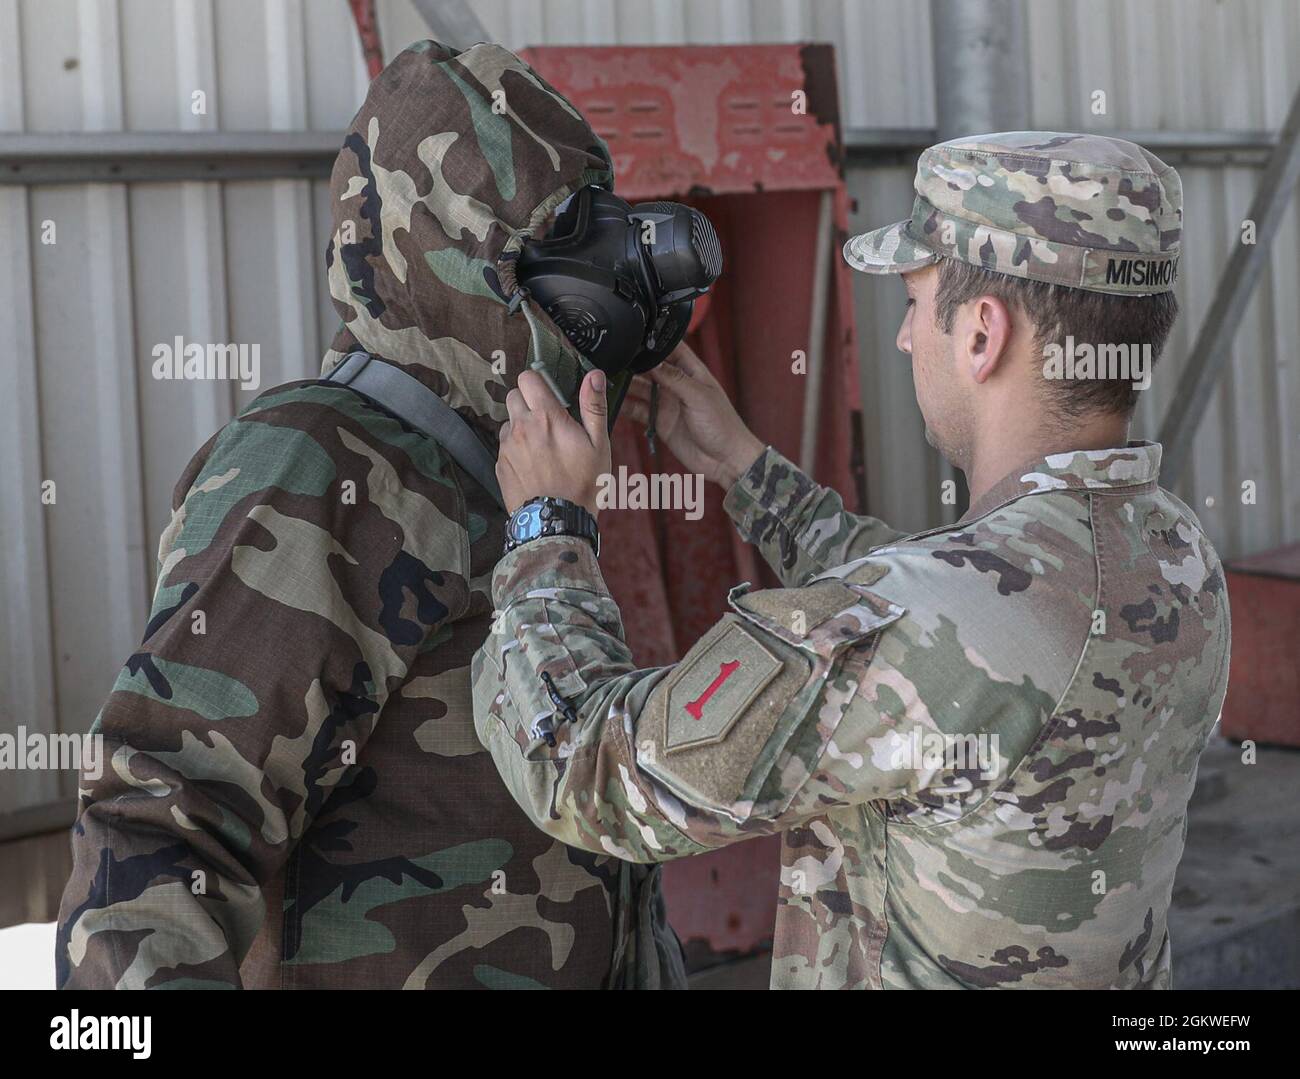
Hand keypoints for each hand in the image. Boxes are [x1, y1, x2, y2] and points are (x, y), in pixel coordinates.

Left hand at [497, 368, 609, 516]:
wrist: (556, 522)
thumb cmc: (582, 484)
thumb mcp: (599, 444)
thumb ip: (593, 406)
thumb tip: (594, 375)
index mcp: (547, 417)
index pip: (528, 378)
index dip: (538, 382)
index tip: (549, 394)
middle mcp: (522, 427)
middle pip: (513, 396)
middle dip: (528, 402)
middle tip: (547, 421)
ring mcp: (507, 447)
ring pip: (508, 422)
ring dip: (521, 427)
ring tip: (541, 447)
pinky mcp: (500, 465)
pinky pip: (504, 447)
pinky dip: (515, 450)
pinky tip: (533, 465)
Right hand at [623, 342, 764, 488]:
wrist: (726, 460)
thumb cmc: (723, 425)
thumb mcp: (699, 396)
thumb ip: (675, 378)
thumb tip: (652, 362)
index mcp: (692, 372)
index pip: (671, 349)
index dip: (653, 341)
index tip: (633, 335)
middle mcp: (677, 385)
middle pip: (650, 368)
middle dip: (632, 364)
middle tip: (611, 359)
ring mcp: (667, 403)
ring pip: (641, 389)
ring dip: (626, 385)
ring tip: (606, 379)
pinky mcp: (660, 422)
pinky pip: (639, 411)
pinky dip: (626, 406)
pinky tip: (612, 401)